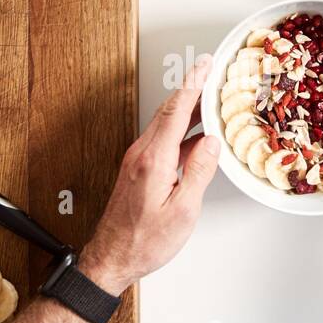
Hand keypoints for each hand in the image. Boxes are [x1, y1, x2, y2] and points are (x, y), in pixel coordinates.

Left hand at [79, 55, 220, 294]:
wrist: (112, 258)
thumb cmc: (143, 241)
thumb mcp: (183, 211)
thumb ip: (199, 172)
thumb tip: (211, 143)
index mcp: (154, 160)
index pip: (176, 110)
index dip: (193, 83)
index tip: (204, 65)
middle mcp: (142, 155)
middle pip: (169, 111)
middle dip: (191, 88)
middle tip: (210, 72)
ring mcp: (137, 162)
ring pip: (165, 125)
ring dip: (187, 110)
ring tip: (210, 101)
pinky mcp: (137, 171)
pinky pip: (162, 141)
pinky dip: (181, 132)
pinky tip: (196, 139)